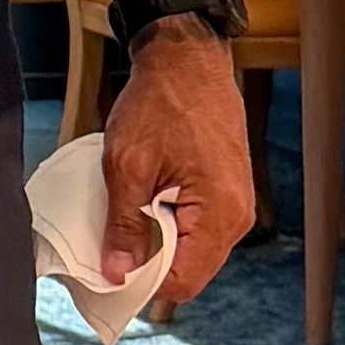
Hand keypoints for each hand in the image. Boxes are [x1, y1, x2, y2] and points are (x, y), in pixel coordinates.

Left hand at [106, 22, 253, 311]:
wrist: (187, 60)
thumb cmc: (161, 103)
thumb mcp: (127, 167)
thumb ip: (123, 225)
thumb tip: (117, 273)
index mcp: (220, 214)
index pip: (184, 282)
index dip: (142, 285)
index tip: (107, 273)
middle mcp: (237, 217)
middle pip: (190, 272)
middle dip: (149, 267)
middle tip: (109, 248)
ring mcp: (236, 205)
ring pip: (193, 252)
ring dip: (158, 245)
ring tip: (125, 222)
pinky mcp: (228, 193)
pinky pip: (197, 229)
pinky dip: (169, 227)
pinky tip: (143, 208)